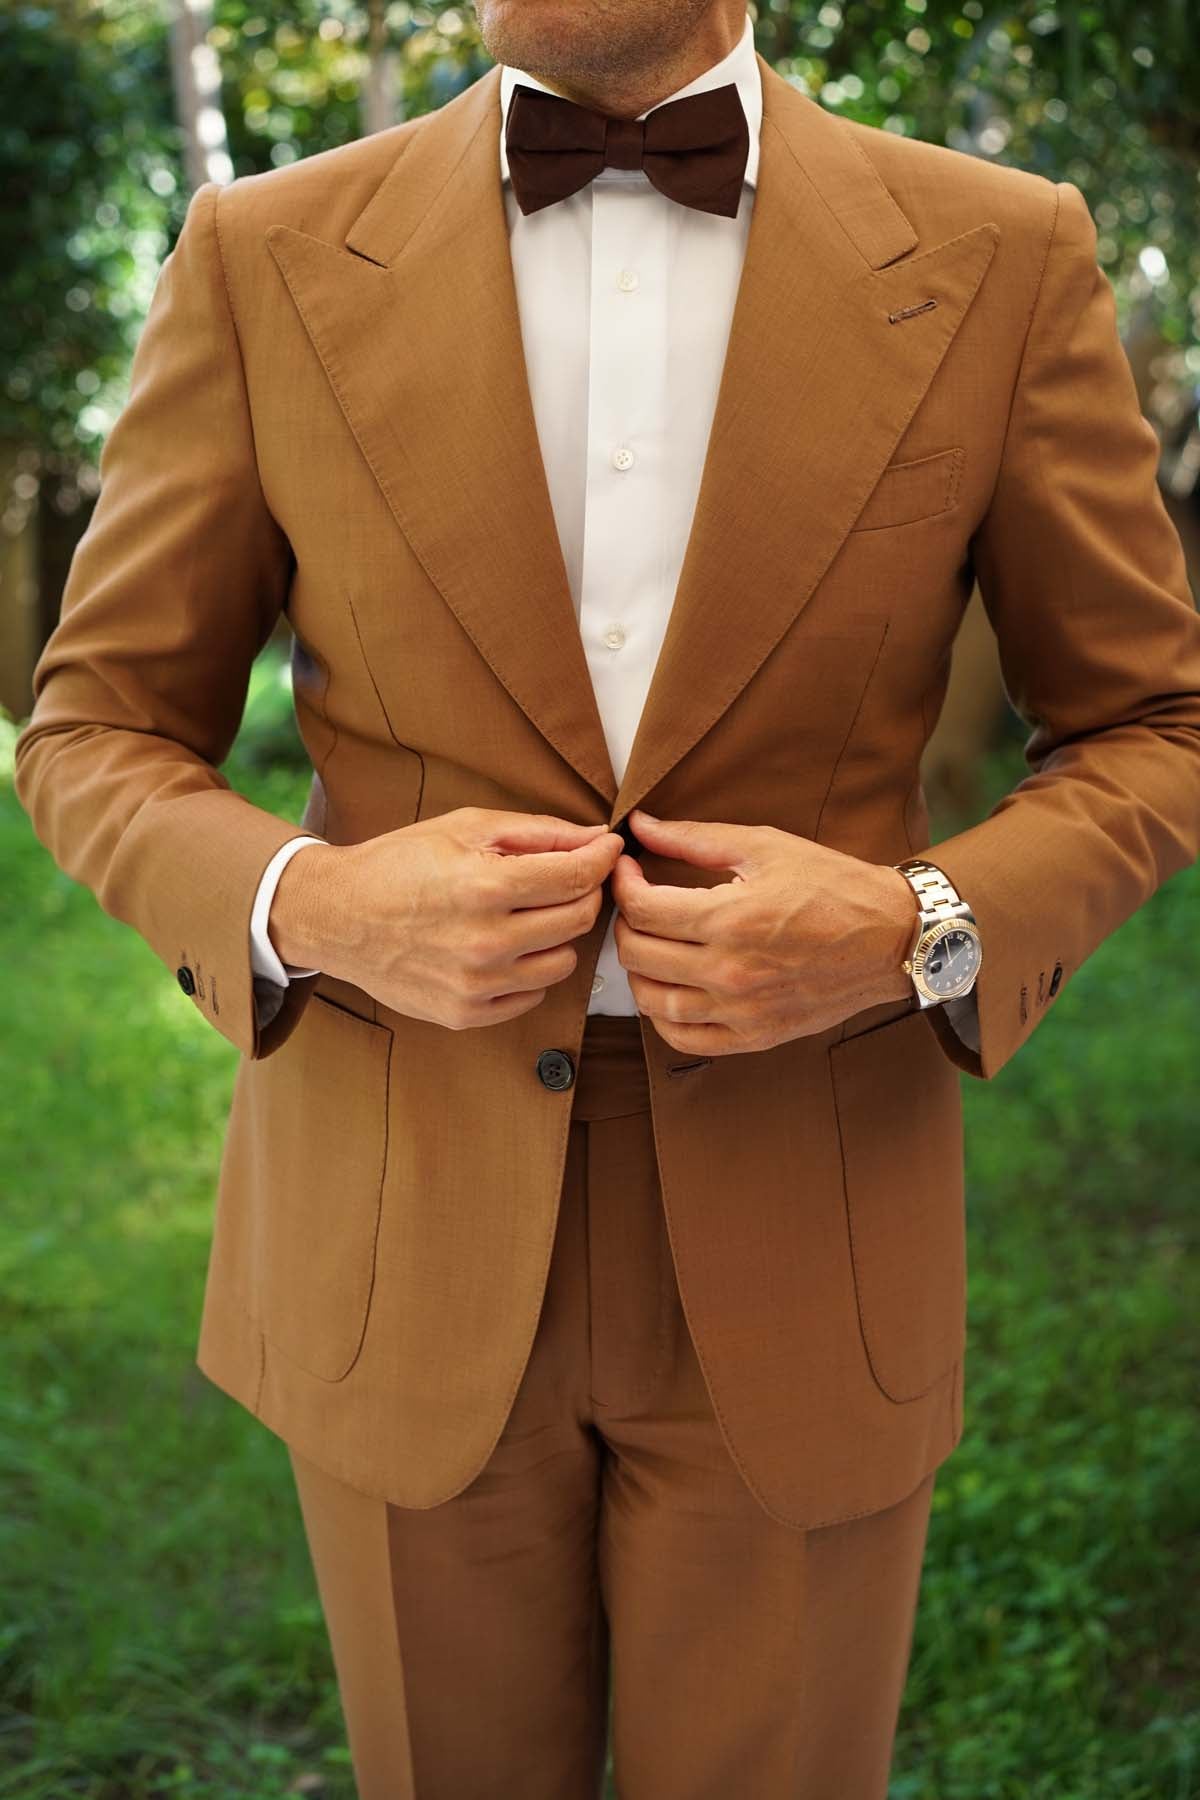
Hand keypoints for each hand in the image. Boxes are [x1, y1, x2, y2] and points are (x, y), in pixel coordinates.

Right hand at [269, 806, 622, 1029]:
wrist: (337, 915)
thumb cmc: (401, 862)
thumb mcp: (466, 826)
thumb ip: (539, 832)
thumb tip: (598, 839)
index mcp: (486, 886)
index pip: (578, 878)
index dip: (603, 859)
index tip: (608, 850)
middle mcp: (485, 941)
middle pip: (578, 919)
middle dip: (583, 893)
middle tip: (566, 878)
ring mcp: (476, 984)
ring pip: (563, 963)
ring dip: (558, 935)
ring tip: (528, 914)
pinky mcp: (465, 1014)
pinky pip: (532, 996)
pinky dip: (529, 970)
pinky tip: (505, 947)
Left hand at [611, 808, 918, 1054]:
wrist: (892, 938)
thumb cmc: (833, 886)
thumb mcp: (765, 846)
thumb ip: (694, 838)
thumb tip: (640, 826)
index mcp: (731, 920)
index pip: (642, 910)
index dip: (622, 884)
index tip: (627, 869)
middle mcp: (731, 972)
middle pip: (638, 956)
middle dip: (624, 923)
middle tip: (636, 903)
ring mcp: (742, 1011)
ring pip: (652, 1002)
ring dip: (637, 971)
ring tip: (649, 944)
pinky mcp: (755, 1036)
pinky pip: (685, 1038)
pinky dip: (662, 1017)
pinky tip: (668, 989)